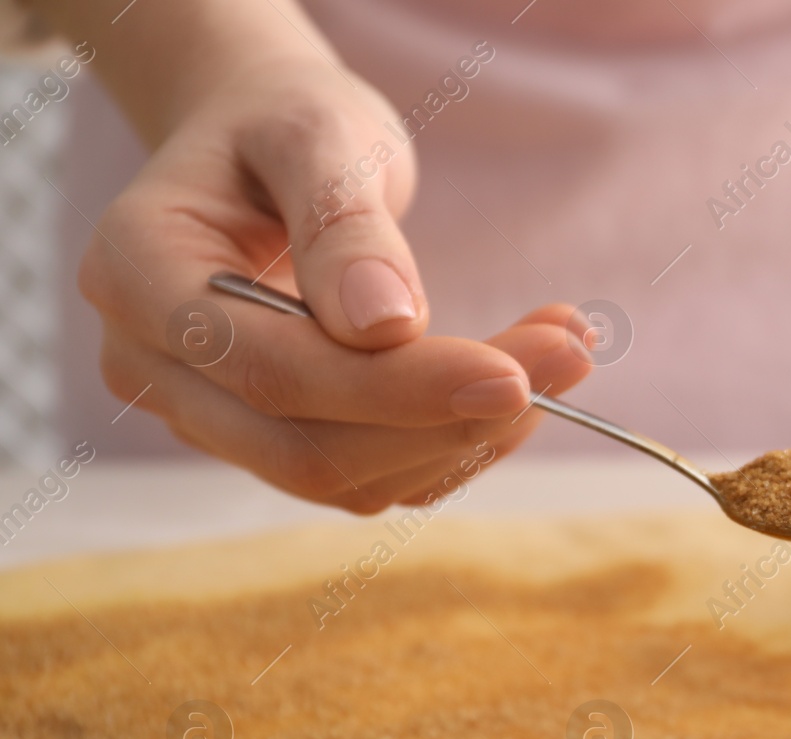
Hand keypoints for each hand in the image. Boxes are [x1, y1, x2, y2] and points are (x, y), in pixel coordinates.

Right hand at [80, 57, 588, 511]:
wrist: (273, 152)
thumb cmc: (290, 126)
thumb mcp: (320, 133)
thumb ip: (343, 222)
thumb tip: (385, 325)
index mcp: (138, 277)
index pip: (271, 370)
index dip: (397, 389)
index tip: (514, 373)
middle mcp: (157, 367)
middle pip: (309, 448)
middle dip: (451, 419)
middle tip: (570, 355)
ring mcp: (214, 419)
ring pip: (350, 479)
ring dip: (472, 436)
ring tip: (564, 350)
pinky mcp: (278, 443)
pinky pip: (378, 478)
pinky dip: (461, 442)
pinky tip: (524, 381)